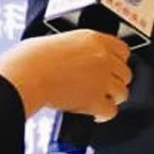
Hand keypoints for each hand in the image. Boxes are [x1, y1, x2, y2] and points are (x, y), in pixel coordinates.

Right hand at [0, 29, 131, 119]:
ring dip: (112, 98)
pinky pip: (111, 111)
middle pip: (126, 73)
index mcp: (95, 39)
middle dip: (116, 82)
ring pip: (122, 93)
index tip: (114, 68)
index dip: (119, 62)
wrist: (27, 73)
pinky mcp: (94, 100)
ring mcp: (101, 79)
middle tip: (106, 87)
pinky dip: (104, 115)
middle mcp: (103, 57)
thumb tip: (74, 57)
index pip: (123, 50)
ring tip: (102, 100)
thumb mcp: (61, 39)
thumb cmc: (33, 57)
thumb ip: (76, 48)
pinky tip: (96, 114)